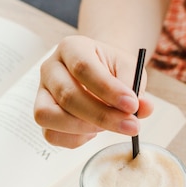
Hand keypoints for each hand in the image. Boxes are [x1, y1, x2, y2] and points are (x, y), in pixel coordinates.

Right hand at [34, 35, 153, 147]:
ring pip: (48, 116)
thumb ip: (136, 87)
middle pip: (67, 95)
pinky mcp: (42, 115)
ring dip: (82, 127)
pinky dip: (75, 139)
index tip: (133, 105)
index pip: (83, 67)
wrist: (99, 72)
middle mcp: (50, 68)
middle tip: (130, 126)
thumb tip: (144, 109)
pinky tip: (93, 132)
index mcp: (71, 47)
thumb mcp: (129, 69)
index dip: (108, 89)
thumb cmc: (113, 70)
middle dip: (101, 115)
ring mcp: (41, 93)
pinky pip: (51, 135)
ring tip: (107, 126)